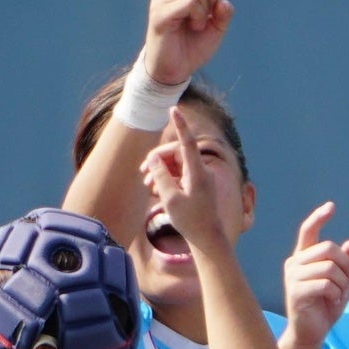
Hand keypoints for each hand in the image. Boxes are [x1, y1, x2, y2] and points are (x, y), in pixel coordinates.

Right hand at [141, 0, 231, 85]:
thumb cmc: (191, 50)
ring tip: (196, 27)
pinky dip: (198, 17)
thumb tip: (223, 2)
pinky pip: (189, 2)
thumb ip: (223, 14)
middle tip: (206, 19)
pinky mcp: (160, 12)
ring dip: (205, 10)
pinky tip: (192, 29)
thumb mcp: (215, 31)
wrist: (172, 71)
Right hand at [143, 133, 229, 254]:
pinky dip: (166, 179)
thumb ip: (160, 175)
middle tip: (142, 172)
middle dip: (157, 160)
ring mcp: (199, 177)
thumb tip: (153, 158)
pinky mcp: (196, 185)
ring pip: (175, 164)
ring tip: (147, 187)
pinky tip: (155, 192)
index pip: (187, 142)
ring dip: (159, 171)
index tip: (173, 109)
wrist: (206, 239)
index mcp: (198, 172)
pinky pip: (178, 174)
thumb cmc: (190, 221)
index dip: (180, 125)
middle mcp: (200, 171)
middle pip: (175, 153)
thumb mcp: (170, 198)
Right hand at [279, 203, 348, 346]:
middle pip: (328, 248)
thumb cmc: (324, 307)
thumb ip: (346, 263)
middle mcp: (295, 263)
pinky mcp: (295, 292)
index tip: (331, 207)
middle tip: (347, 282)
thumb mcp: (342, 282)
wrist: (310, 333)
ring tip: (338, 295)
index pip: (308, 231)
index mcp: (303, 257)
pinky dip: (336, 294)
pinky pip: (326, 284)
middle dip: (346, 265)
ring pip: (330, 267)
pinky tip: (333, 302)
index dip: (319, 218)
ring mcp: (293, 277)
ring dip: (342, 283)